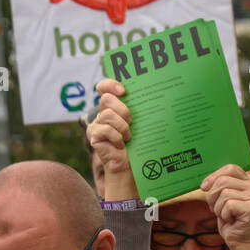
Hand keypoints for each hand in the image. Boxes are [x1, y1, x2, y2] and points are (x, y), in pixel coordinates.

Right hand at [87, 80, 137, 200]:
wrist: (131, 165)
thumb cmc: (138, 142)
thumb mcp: (140, 122)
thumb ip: (139, 109)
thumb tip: (156, 95)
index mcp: (113, 106)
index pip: (104, 87)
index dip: (110, 84)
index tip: (123, 91)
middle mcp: (102, 112)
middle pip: (106, 99)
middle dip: (122, 109)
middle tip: (131, 121)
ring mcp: (96, 124)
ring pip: (107, 114)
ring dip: (122, 126)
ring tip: (128, 136)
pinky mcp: (93, 135)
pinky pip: (104, 129)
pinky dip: (116, 136)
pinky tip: (121, 144)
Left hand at [201, 165, 249, 247]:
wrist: (241, 242)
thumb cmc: (231, 221)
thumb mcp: (223, 200)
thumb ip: (220, 187)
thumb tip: (205, 183)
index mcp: (248, 182)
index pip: (230, 168)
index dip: (214, 176)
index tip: (204, 187)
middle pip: (223, 180)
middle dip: (212, 196)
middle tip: (216, 208)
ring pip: (224, 193)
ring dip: (218, 208)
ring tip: (226, 216)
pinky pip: (228, 205)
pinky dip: (224, 215)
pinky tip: (231, 221)